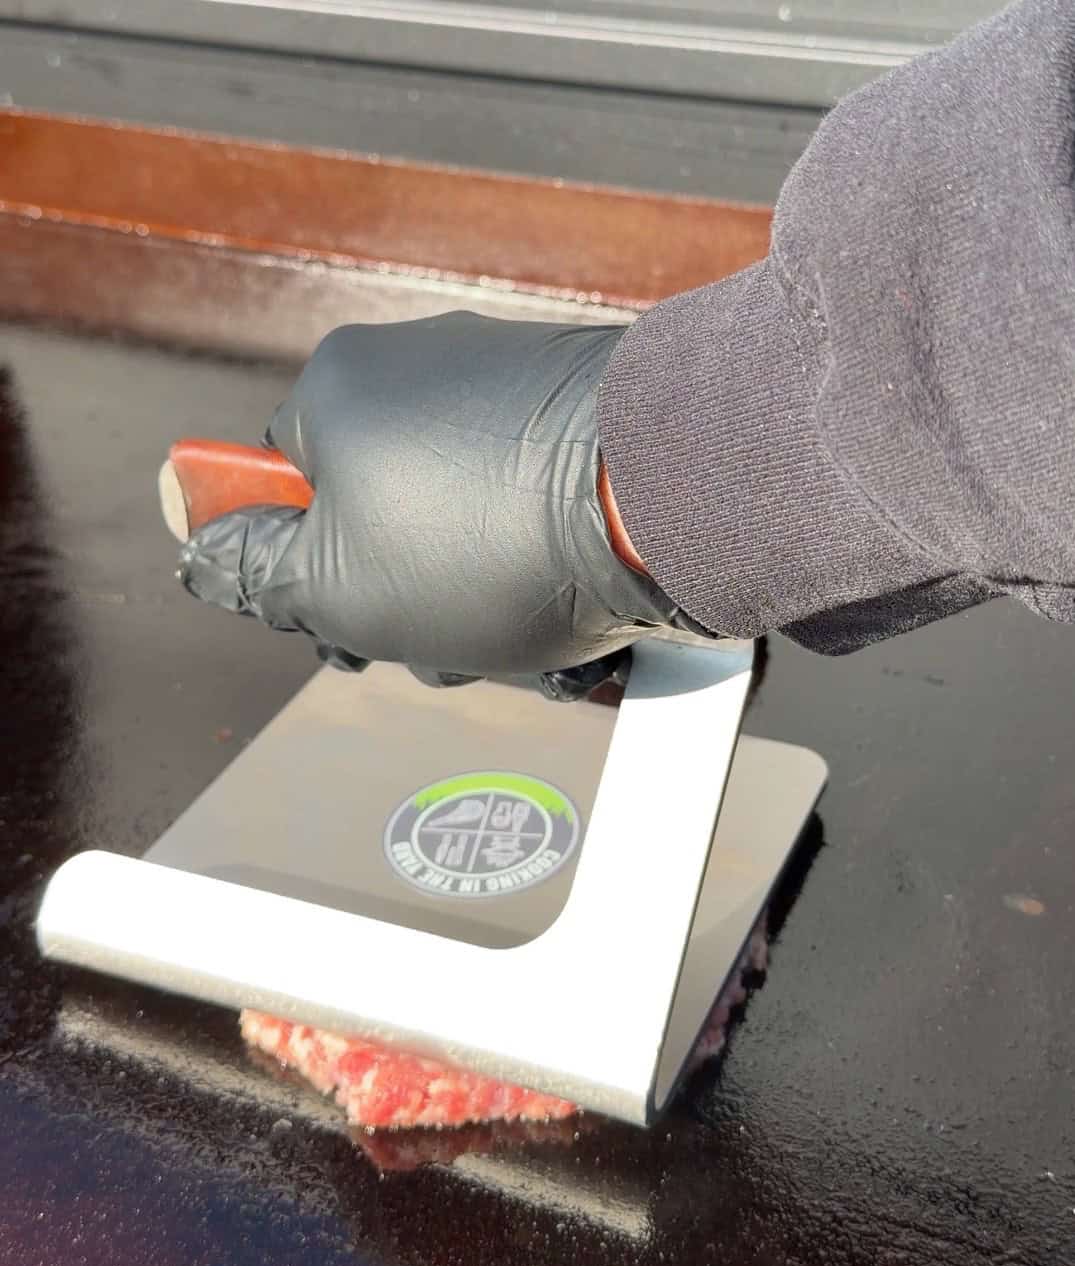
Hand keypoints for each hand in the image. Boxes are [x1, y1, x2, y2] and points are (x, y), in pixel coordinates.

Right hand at [178, 313, 694, 695]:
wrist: (673, 496)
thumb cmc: (492, 542)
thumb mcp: (336, 588)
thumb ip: (254, 573)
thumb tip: (203, 551)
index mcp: (342, 392)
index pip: (281, 488)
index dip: (302, 576)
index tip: (342, 629)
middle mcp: (424, 367)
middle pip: (381, 514)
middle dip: (409, 604)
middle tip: (445, 646)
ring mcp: (512, 388)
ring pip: (466, 526)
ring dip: (486, 606)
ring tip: (532, 639)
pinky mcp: (586, 419)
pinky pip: (537, 510)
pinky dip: (549, 572)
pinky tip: (581, 620)